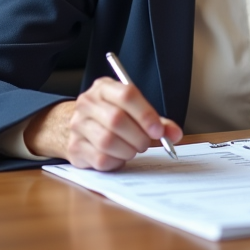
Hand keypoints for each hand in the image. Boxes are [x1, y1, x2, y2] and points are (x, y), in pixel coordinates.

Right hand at [24, 76, 182, 170]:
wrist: (77, 127)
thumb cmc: (112, 116)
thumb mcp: (133, 111)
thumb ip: (156, 122)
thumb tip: (175, 135)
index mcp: (104, 88)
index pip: (127, 95)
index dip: (146, 114)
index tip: (158, 131)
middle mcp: (87, 103)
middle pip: (116, 119)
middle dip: (138, 136)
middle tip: (147, 143)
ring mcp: (77, 125)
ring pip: (107, 141)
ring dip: (128, 150)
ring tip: (133, 149)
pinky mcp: (75, 148)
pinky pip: (100, 159)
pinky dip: (117, 161)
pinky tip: (119, 156)